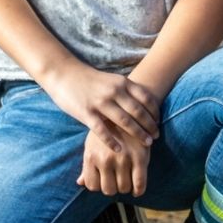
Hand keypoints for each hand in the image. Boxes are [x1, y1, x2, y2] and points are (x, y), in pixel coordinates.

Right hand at [42, 61, 160, 151]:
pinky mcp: (86, 112)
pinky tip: (119, 149)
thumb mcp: (112, 80)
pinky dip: (112, 141)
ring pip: (125, 121)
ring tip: (147, 144)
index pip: (146, 98)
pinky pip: (102, 130)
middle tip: (157, 137)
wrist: (63, 73)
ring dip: (138, 134)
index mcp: (122, 83)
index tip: (158, 123)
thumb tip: (144, 105)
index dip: (155, 112)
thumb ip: (126, 91)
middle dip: (150, 126)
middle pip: (138, 112)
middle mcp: (113, 91)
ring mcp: (100, 102)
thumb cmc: (90, 80)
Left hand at [77, 128, 150, 196]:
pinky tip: (137, 189)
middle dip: (113, 188)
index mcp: (91, 156)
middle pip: (109, 189)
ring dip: (126, 189)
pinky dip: (139, 191)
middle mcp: (105, 159)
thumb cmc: (107, 129)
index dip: (100, 186)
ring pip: (124, 188)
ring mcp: (123, 159)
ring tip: (127, 182)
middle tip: (118, 183)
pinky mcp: (140, 158)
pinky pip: (139, 183)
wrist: (128, 110)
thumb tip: (80, 183)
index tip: (106, 183)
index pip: (92, 185)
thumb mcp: (92, 144)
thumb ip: (86, 165)